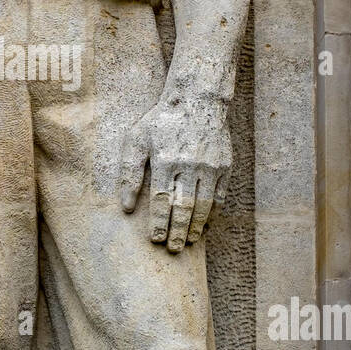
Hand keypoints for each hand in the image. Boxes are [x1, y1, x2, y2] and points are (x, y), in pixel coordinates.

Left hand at [119, 95, 231, 251]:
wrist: (198, 100)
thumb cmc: (161, 121)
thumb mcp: (137, 139)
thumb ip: (129, 173)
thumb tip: (125, 207)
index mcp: (165, 159)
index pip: (161, 200)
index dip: (158, 223)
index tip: (155, 240)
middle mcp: (189, 164)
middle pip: (183, 207)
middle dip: (178, 231)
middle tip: (173, 249)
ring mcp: (209, 166)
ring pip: (203, 205)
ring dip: (196, 226)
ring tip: (189, 241)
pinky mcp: (224, 165)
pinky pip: (219, 196)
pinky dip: (212, 213)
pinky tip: (205, 225)